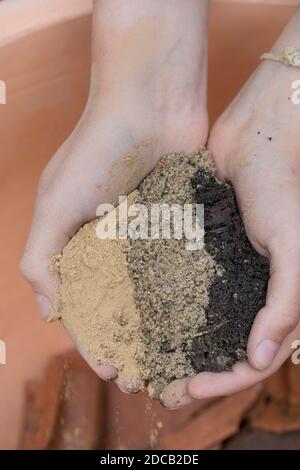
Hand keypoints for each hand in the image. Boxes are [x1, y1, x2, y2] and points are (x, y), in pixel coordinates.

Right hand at [20, 0, 208, 391]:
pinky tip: (196, 319)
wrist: (150, 102)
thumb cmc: (96, 149)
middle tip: (144, 376)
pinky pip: (181, 263)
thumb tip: (48, 313)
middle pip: (120, 302)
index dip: (93, 337)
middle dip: (129, 340)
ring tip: (173, 358)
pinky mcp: (178, 222)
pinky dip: (184, 290)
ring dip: (159, 323)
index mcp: (78, 240)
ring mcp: (148, 233)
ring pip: (153, 288)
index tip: (110, 367)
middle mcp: (113, 240)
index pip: (83, 301)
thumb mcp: (55, 203)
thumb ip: (41, 257)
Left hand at [162, 47, 299, 408]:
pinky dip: (168, 303)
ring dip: (177, 342)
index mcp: (277, 298)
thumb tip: (259, 360)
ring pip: (201, 319)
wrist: (257, 141)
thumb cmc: (284, 190)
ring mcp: (225, 271)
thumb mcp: (293, 249)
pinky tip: (142, 313)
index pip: (253, 359)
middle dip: (194, 369)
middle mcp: (250, 290)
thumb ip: (284, 305)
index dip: (224, 380)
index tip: (188, 387)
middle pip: (222, 346)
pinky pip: (184, 283)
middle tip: (160, 383)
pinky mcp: (203, 249)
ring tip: (146, 356)